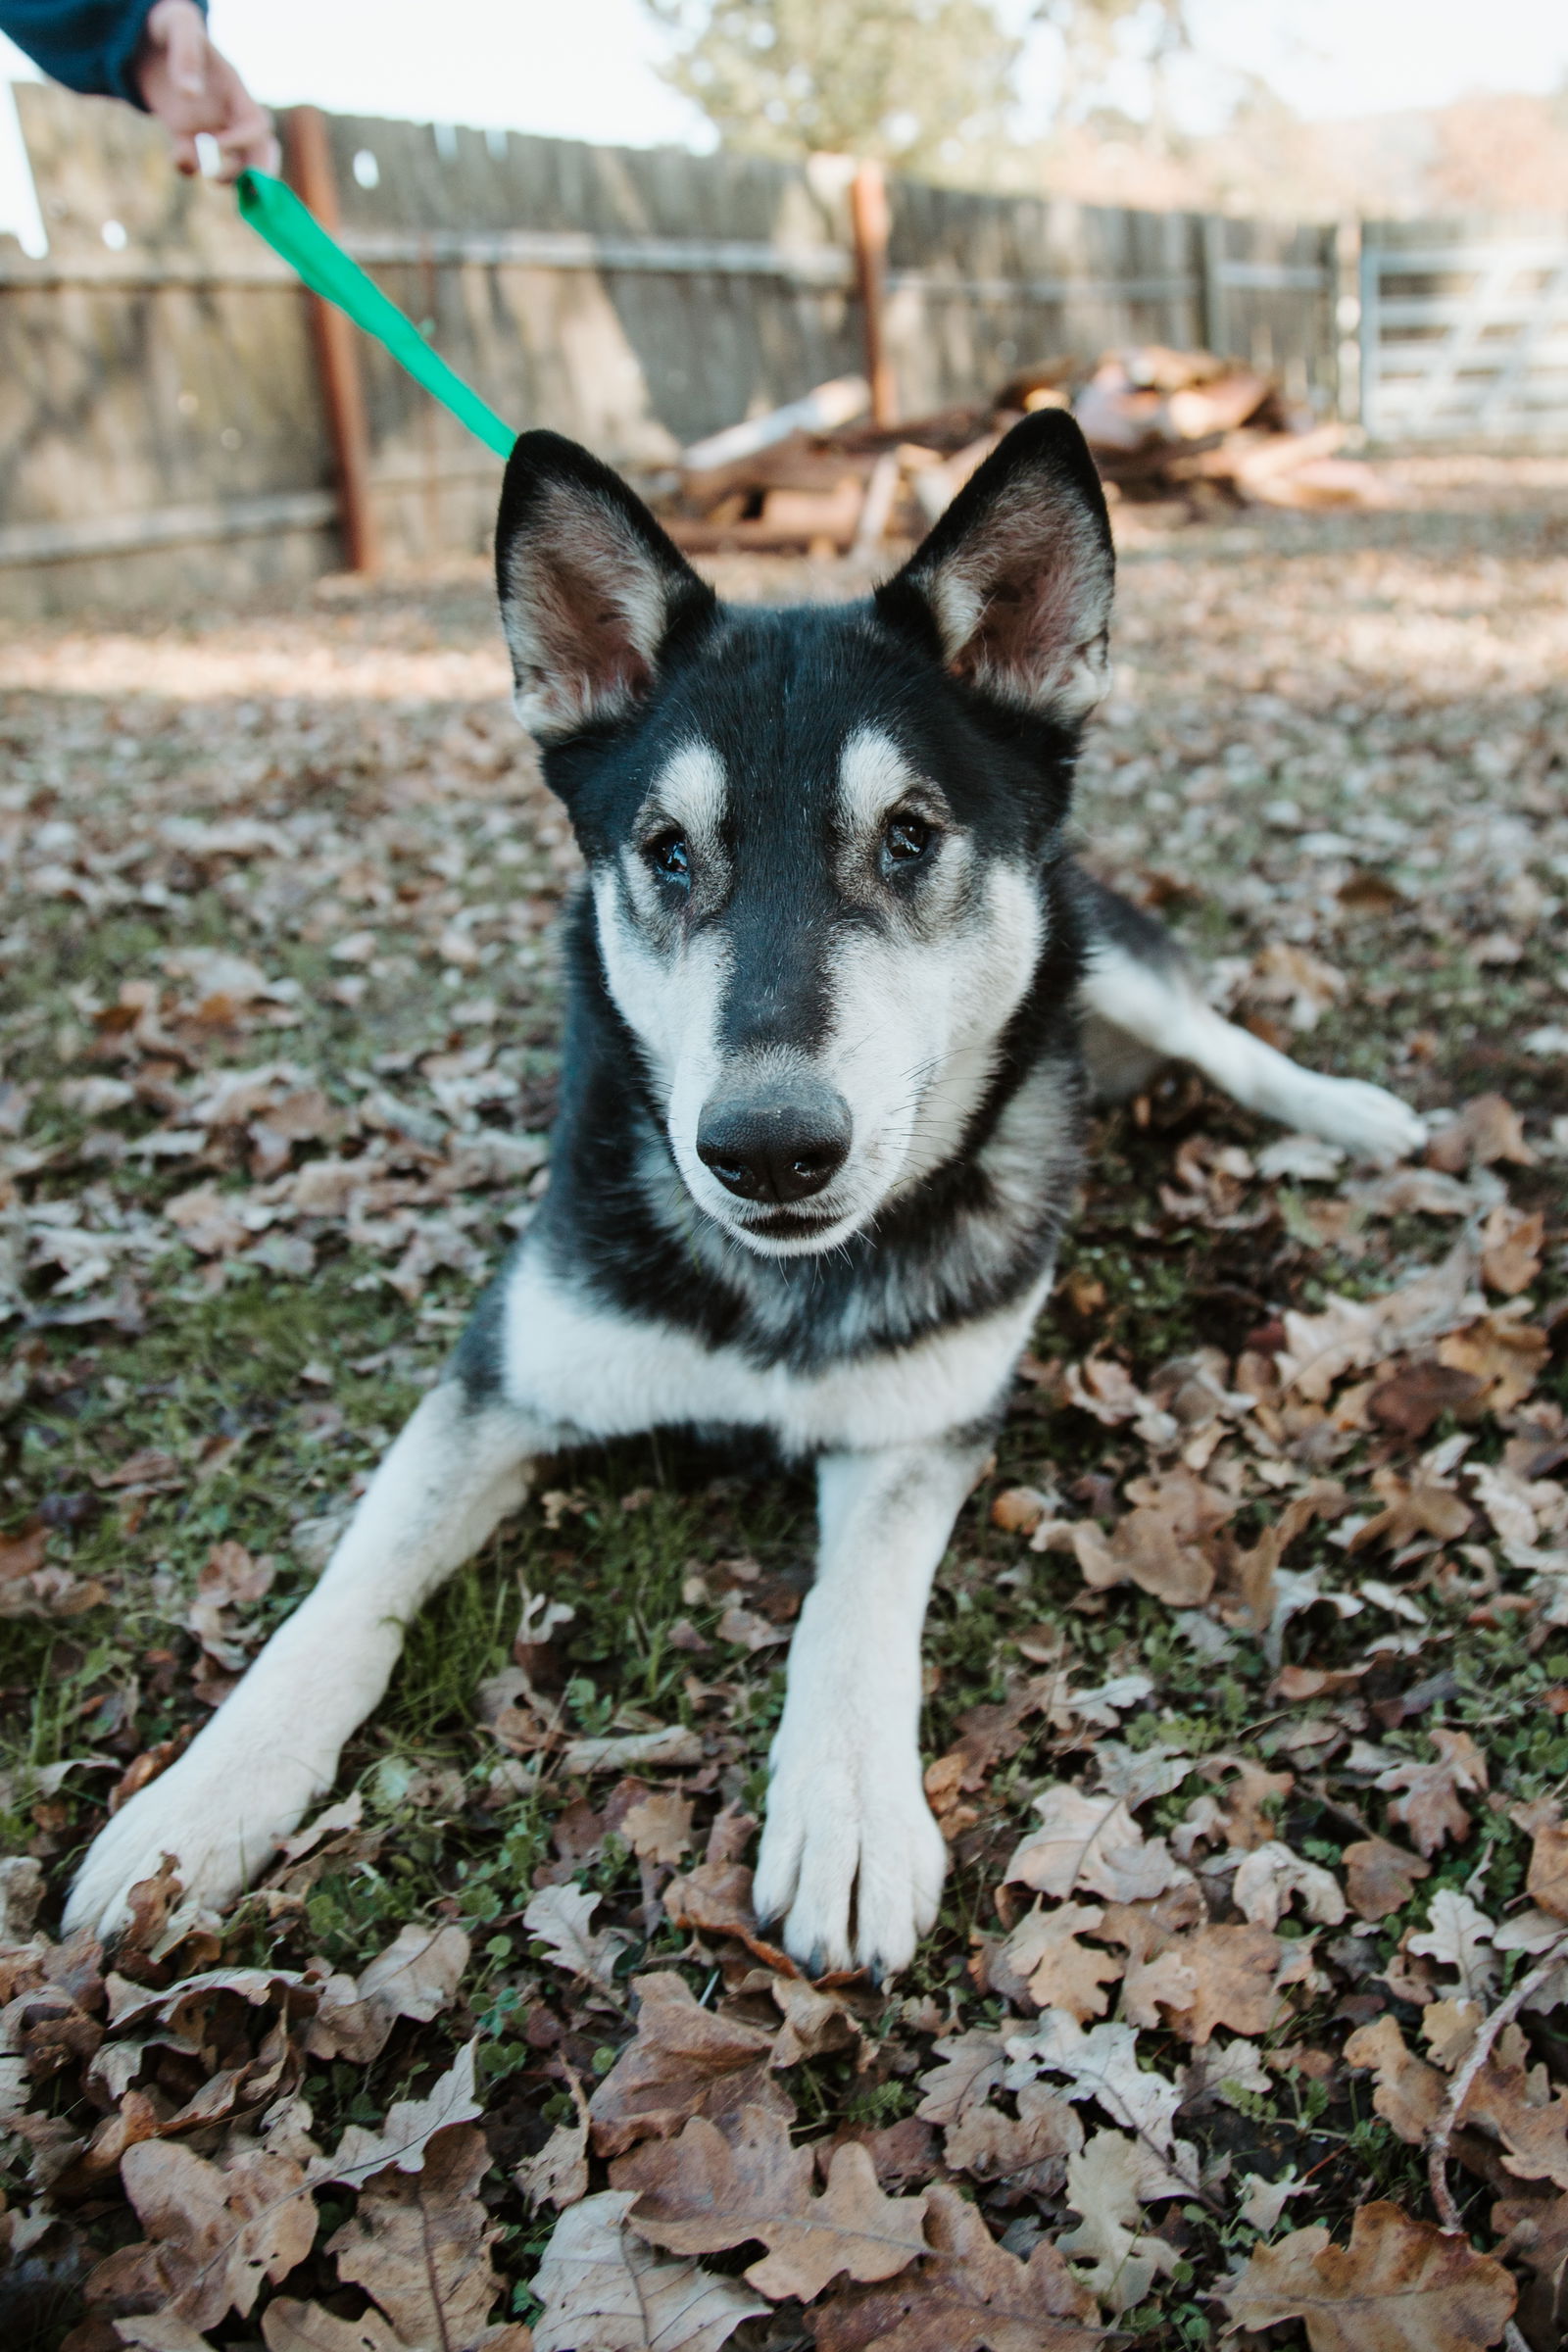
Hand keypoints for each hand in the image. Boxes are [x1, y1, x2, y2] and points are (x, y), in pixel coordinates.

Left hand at [134, 0, 278, 180]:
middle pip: (259, 154)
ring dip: (219, 175)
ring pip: (232, 166)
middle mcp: (228, 114)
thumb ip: (186, 55)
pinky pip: (197, 163)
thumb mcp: (178, 26)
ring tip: (188, 158)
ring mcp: (210, 127)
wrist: (145, 36)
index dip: (243, 142)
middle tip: (237, 188)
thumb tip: (190, 94)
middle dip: (255, 176)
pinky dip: (189, 168)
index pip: (257, 126)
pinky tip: (175, 156)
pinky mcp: (187, 136)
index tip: (215, 144)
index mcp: (234, 90)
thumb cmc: (169, 25)